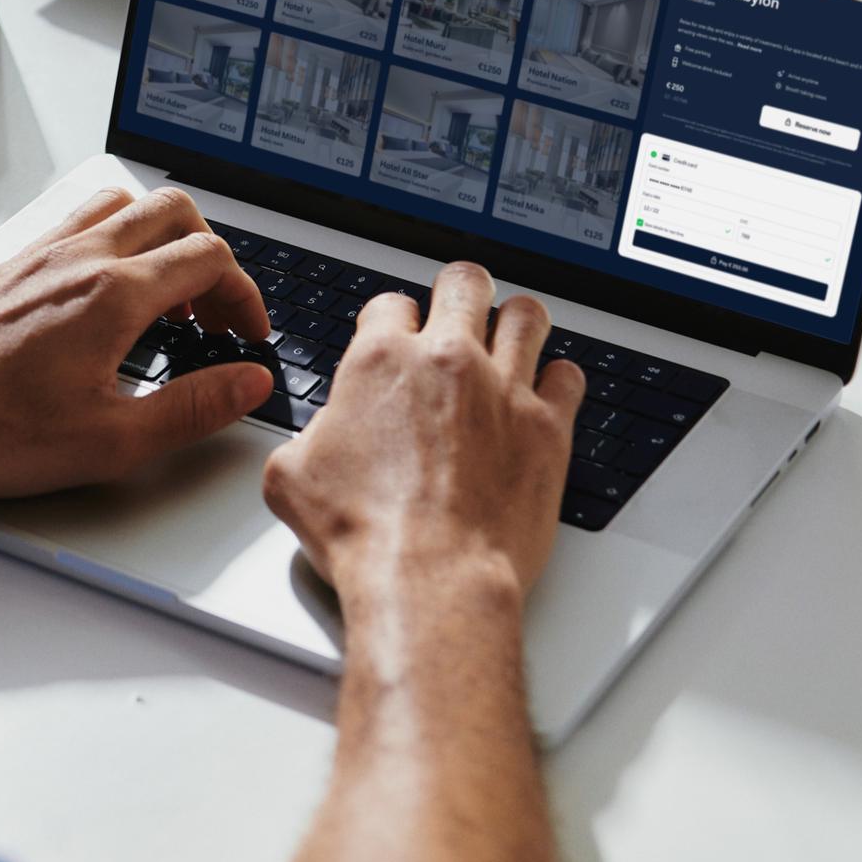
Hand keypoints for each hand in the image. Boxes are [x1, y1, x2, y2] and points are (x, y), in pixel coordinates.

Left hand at [0, 187, 274, 496]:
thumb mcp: (111, 441)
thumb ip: (193, 408)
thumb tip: (247, 384)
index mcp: (114, 295)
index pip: (210, 258)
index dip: (246, 295)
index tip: (246, 334)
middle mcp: (82, 258)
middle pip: (176, 211)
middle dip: (214, 256)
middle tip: (216, 310)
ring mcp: (46, 252)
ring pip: (127, 203)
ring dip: (164, 237)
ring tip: (170, 293)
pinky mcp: (18, 261)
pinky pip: (83, 219)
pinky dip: (118, 237)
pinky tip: (111, 288)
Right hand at [261, 261, 582, 604]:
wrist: (428, 579)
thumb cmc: (365, 535)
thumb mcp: (292, 476)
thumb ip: (309, 433)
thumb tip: (322, 432)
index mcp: (381, 361)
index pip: (392, 304)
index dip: (393, 321)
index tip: (399, 339)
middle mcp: (447, 360)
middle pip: (464, 282)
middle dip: (459, 293)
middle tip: (459, 314)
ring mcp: (503, 388)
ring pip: (527, 315)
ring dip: (516, 322)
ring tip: (510, 338)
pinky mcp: (548, 427)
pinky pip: (569, 375)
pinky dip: (558, 380)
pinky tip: (546, 393)